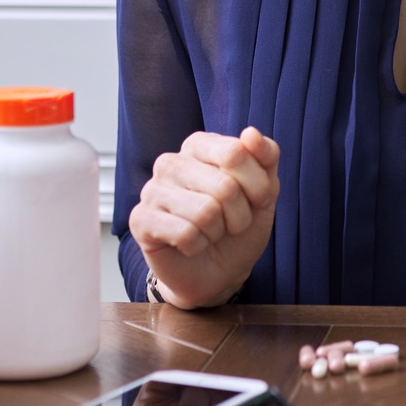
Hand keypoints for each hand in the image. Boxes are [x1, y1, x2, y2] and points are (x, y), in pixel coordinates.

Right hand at [128, 127, 279, 308]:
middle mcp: (170, 162)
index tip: (256, 200)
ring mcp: (151, 190)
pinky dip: (198, 246)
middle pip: (225, 186)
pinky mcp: (140, 220)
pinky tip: (191, 244)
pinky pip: (185, 234)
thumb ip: (266, 156)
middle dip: (240, 215)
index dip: (258, 186)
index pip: (236, 153)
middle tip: (230, 223)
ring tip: (210, 233)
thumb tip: (251, 133)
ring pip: (206, 212)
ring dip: (218, 232)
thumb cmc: (239, 226)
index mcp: (198, 145)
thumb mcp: (265, 190)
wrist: (219, 272)